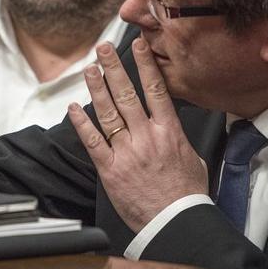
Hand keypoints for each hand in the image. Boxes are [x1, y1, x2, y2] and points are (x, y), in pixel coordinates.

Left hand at [67, 39, 209, 232]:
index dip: (145, 65)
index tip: (137, 46)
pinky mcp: (111, 170)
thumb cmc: (186, 196)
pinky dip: (81, 124)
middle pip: (127, 94)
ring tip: (90, 69)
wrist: (175, 222)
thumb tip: (173, 128)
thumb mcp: (194, 160)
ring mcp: (127, 152)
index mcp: (169, 132)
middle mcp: (146, 137)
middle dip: (114, 68)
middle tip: (104, 49)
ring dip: (97, 88)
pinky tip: (73, 108)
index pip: (156, 90)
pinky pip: (92, 142)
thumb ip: (179, 140)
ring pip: (108, 113)